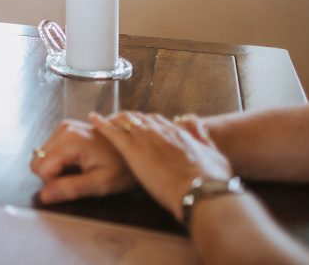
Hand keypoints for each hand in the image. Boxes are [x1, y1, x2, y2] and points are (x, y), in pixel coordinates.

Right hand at [31, 119, 135, 203]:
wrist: (136, 148)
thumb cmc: (123, 167)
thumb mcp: (100, 183)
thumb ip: (71, 188)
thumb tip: (44, 196)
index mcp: (69, 140)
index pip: (41, 168)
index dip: (54, 182)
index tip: (76, 183)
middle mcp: (63, 129)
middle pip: (38, 161)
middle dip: (53, 175)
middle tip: (78, 178)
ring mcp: (64, 127)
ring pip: (42, 156)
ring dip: (56, 168)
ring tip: (80, 169)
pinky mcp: (65, 129)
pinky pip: (50, 151)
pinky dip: (59, 160)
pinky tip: (78, 162)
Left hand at [91, 111, 233, 220]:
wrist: (202, 190)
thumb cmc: (211, 180)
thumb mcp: (215, 155)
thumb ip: (204, 139)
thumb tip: (198, 125)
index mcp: (179, 133)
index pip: (159, 121)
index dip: (149, 123)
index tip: (143, 125)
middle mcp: (161, 131)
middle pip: (141, 119)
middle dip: (131, 120)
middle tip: (120, 121)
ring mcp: (146, 139)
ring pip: (126, 121)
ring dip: (115, 119)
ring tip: (105, 119)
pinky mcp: (133, 150)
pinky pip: (112, 132)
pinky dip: (101, 123)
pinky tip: (93, 119)